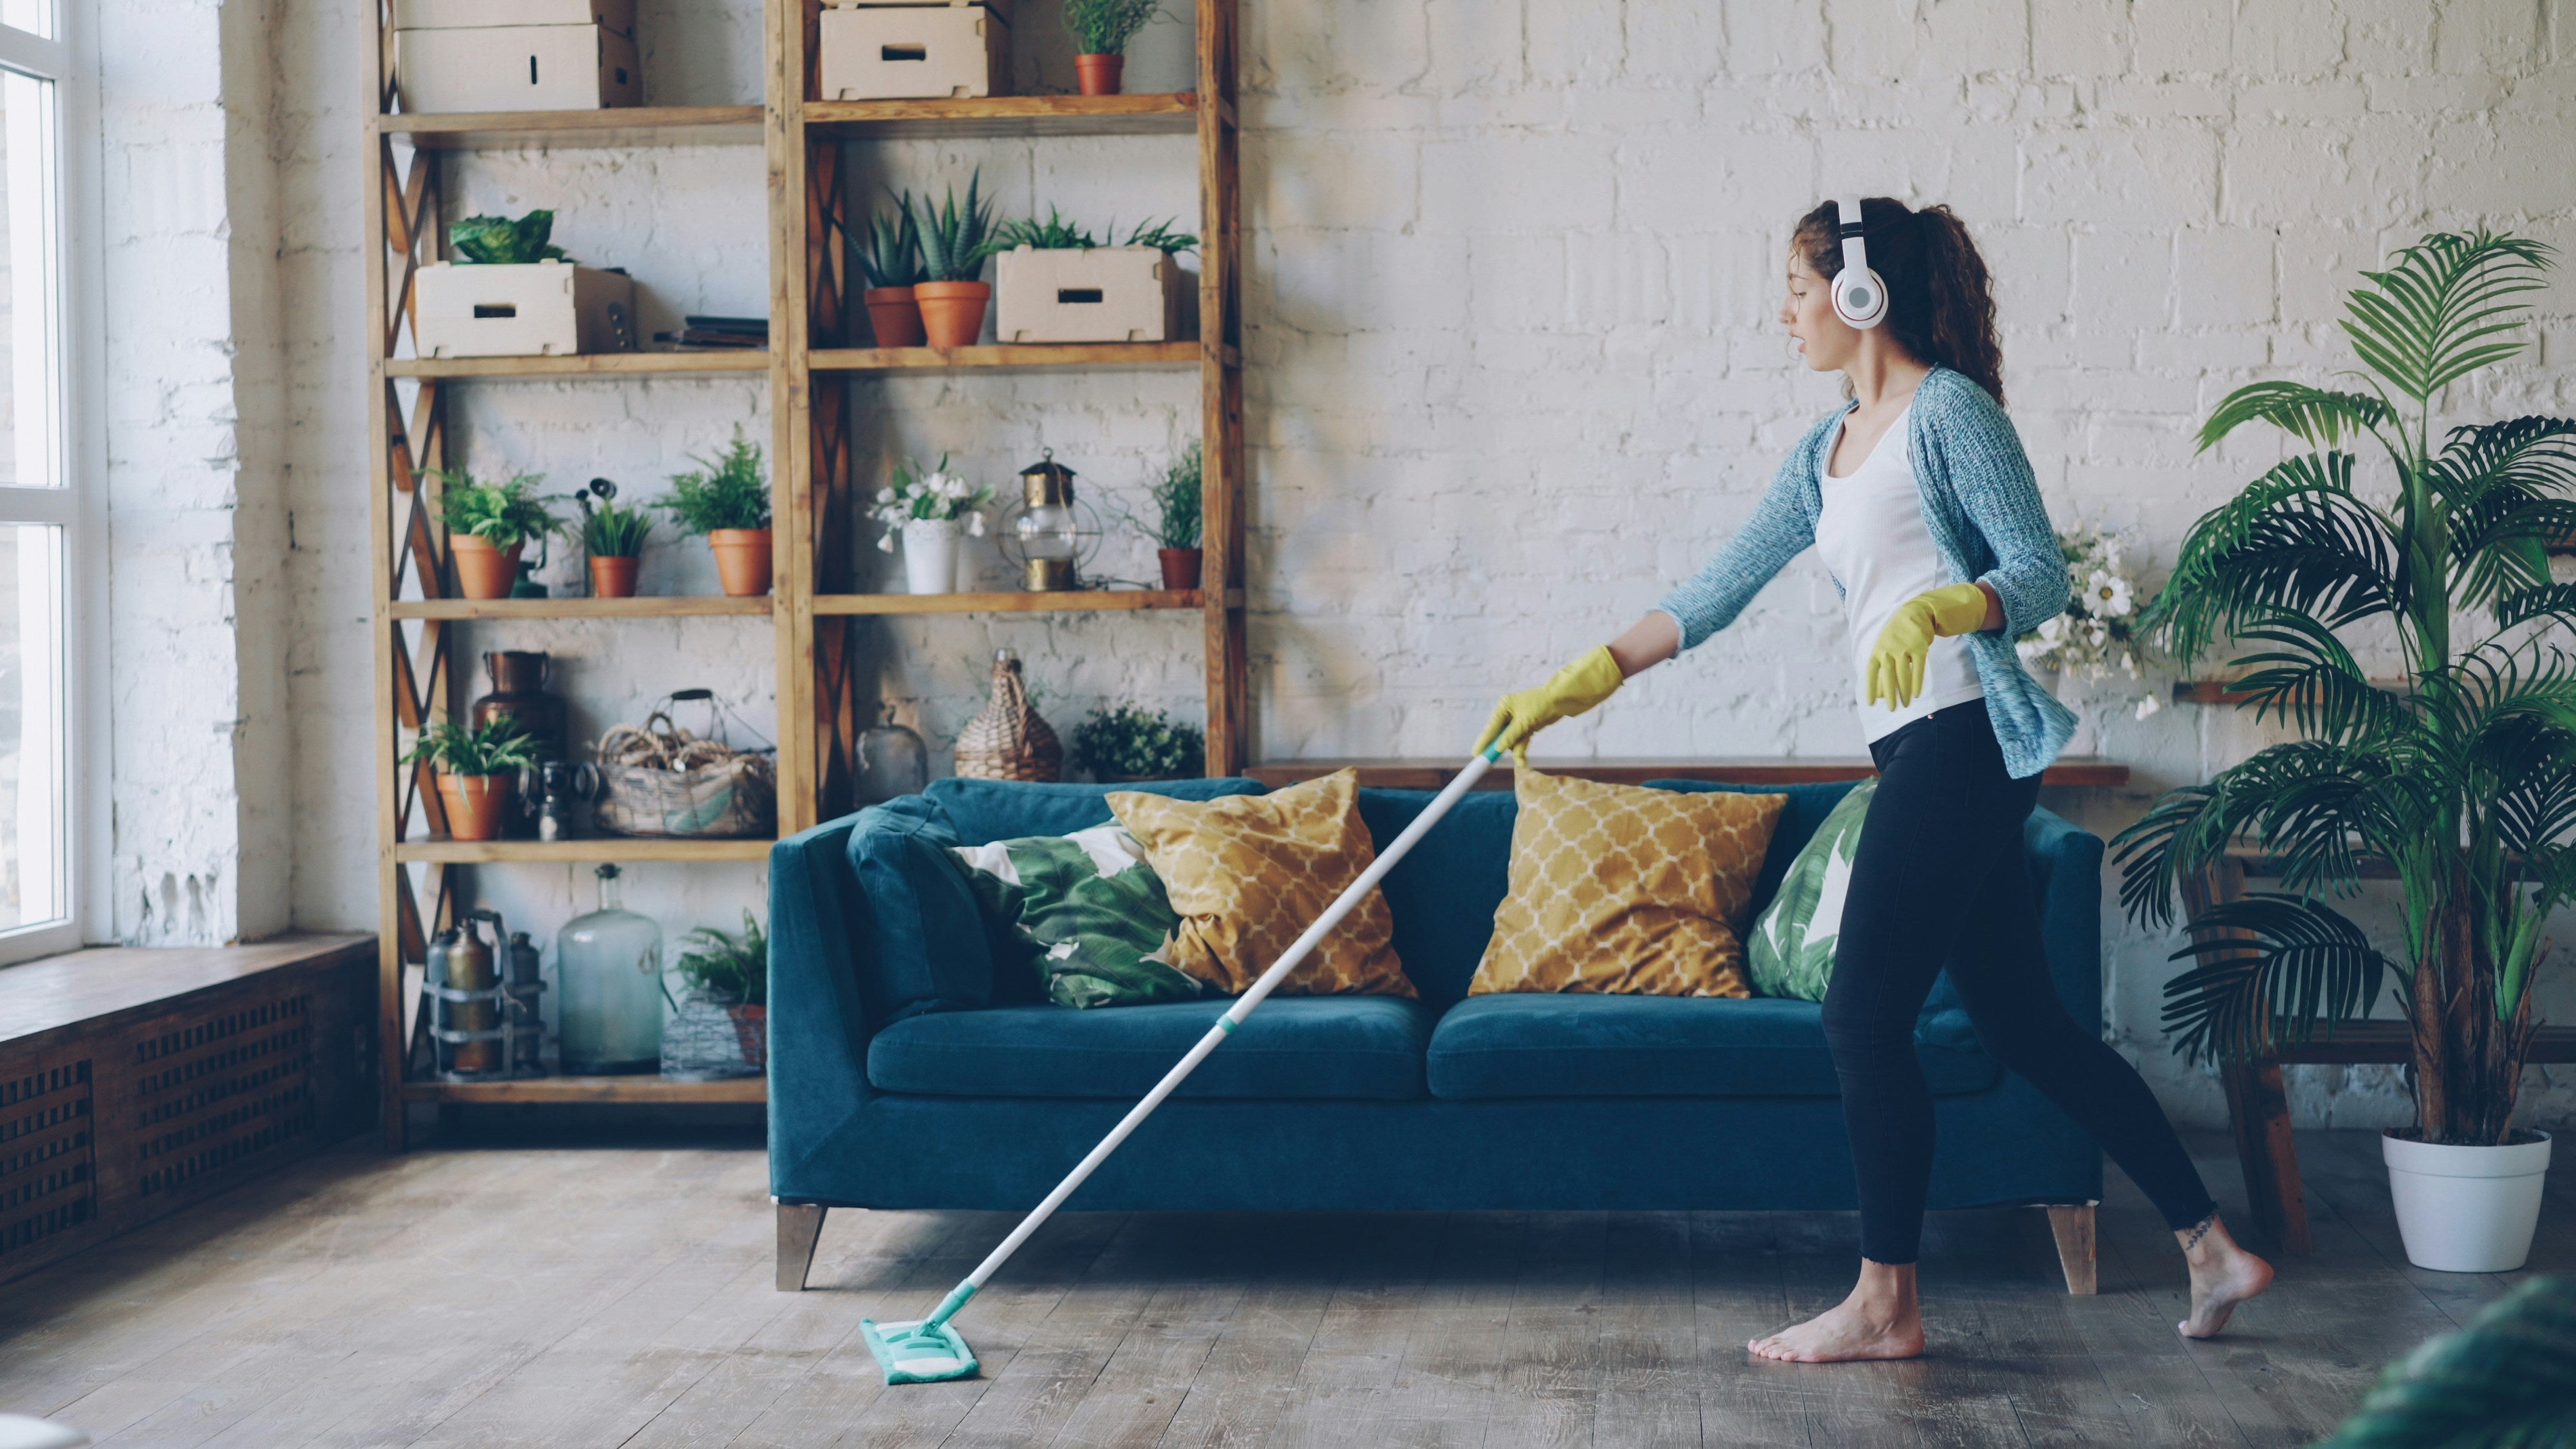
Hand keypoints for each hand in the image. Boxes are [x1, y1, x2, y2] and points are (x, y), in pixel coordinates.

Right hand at [1476, 645, 1624, 756]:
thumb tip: (1498, 748)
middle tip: (1491, 764)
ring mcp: (1518, 721)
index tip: (1476, 754)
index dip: (1483, 742)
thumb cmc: (1541, 705)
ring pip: (1511, 741)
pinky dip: (1522, 749)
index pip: (1490, 728)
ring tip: (1522, 761)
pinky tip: (1523, 760)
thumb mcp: (1524, 722)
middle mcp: (1508, 713)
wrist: (1562, 700)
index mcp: (1503, 707)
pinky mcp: (1527, 726)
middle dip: (1500, 749)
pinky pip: (1520, 741)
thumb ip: (1510, 736)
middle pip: (1499, 736)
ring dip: (1516, 751)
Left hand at [1865, 583, 1991, 709]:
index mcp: (1877, 650)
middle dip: (1889, 695)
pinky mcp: (1920, 647)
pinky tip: (1917, 693)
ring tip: (1906, 705)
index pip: (1871, 672)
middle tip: (1891, 709)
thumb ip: (1881, 666)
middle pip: (1888, 676)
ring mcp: (1904, 648)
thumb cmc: (1895, 636)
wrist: (1914, 613)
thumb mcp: (1884, 647)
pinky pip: (1918, 668)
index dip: (1870, 688)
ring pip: (1904, 674)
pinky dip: (1917, 682)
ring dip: (1905, 692)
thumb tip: (1878, 691)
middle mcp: (1889, 649)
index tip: (1870, 703)